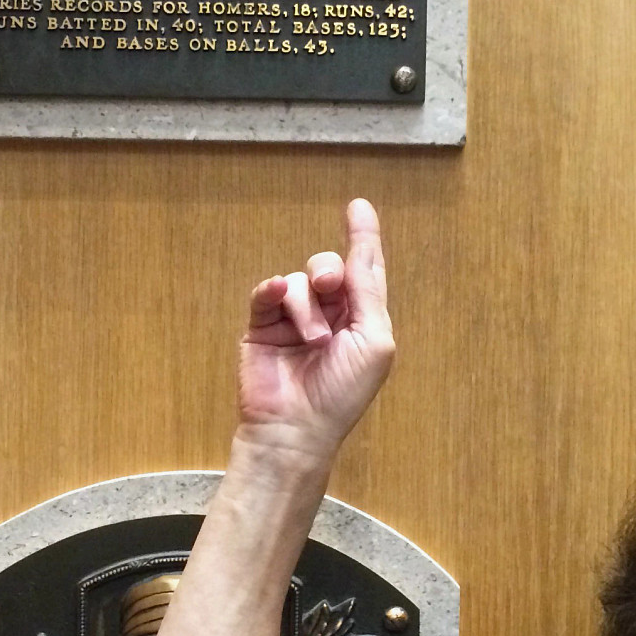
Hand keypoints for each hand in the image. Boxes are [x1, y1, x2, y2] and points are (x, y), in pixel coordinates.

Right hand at [237, 198, 394, 466]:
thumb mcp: (373, 340)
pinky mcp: (262, 327)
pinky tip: (277, 296)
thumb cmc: (342, 393)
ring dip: (308, 308)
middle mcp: (328, 316)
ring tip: (313, 341)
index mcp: (360, 319)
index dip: (363, 238)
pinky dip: (273, 291)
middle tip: (329, 287)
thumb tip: (361, 251)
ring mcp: (292, 321)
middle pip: (327, 268)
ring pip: (298, 282)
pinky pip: (267, 293)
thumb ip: (368, 292)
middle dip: (329, 271)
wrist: (297, 428)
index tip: (358, 207)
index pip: (363, 271)